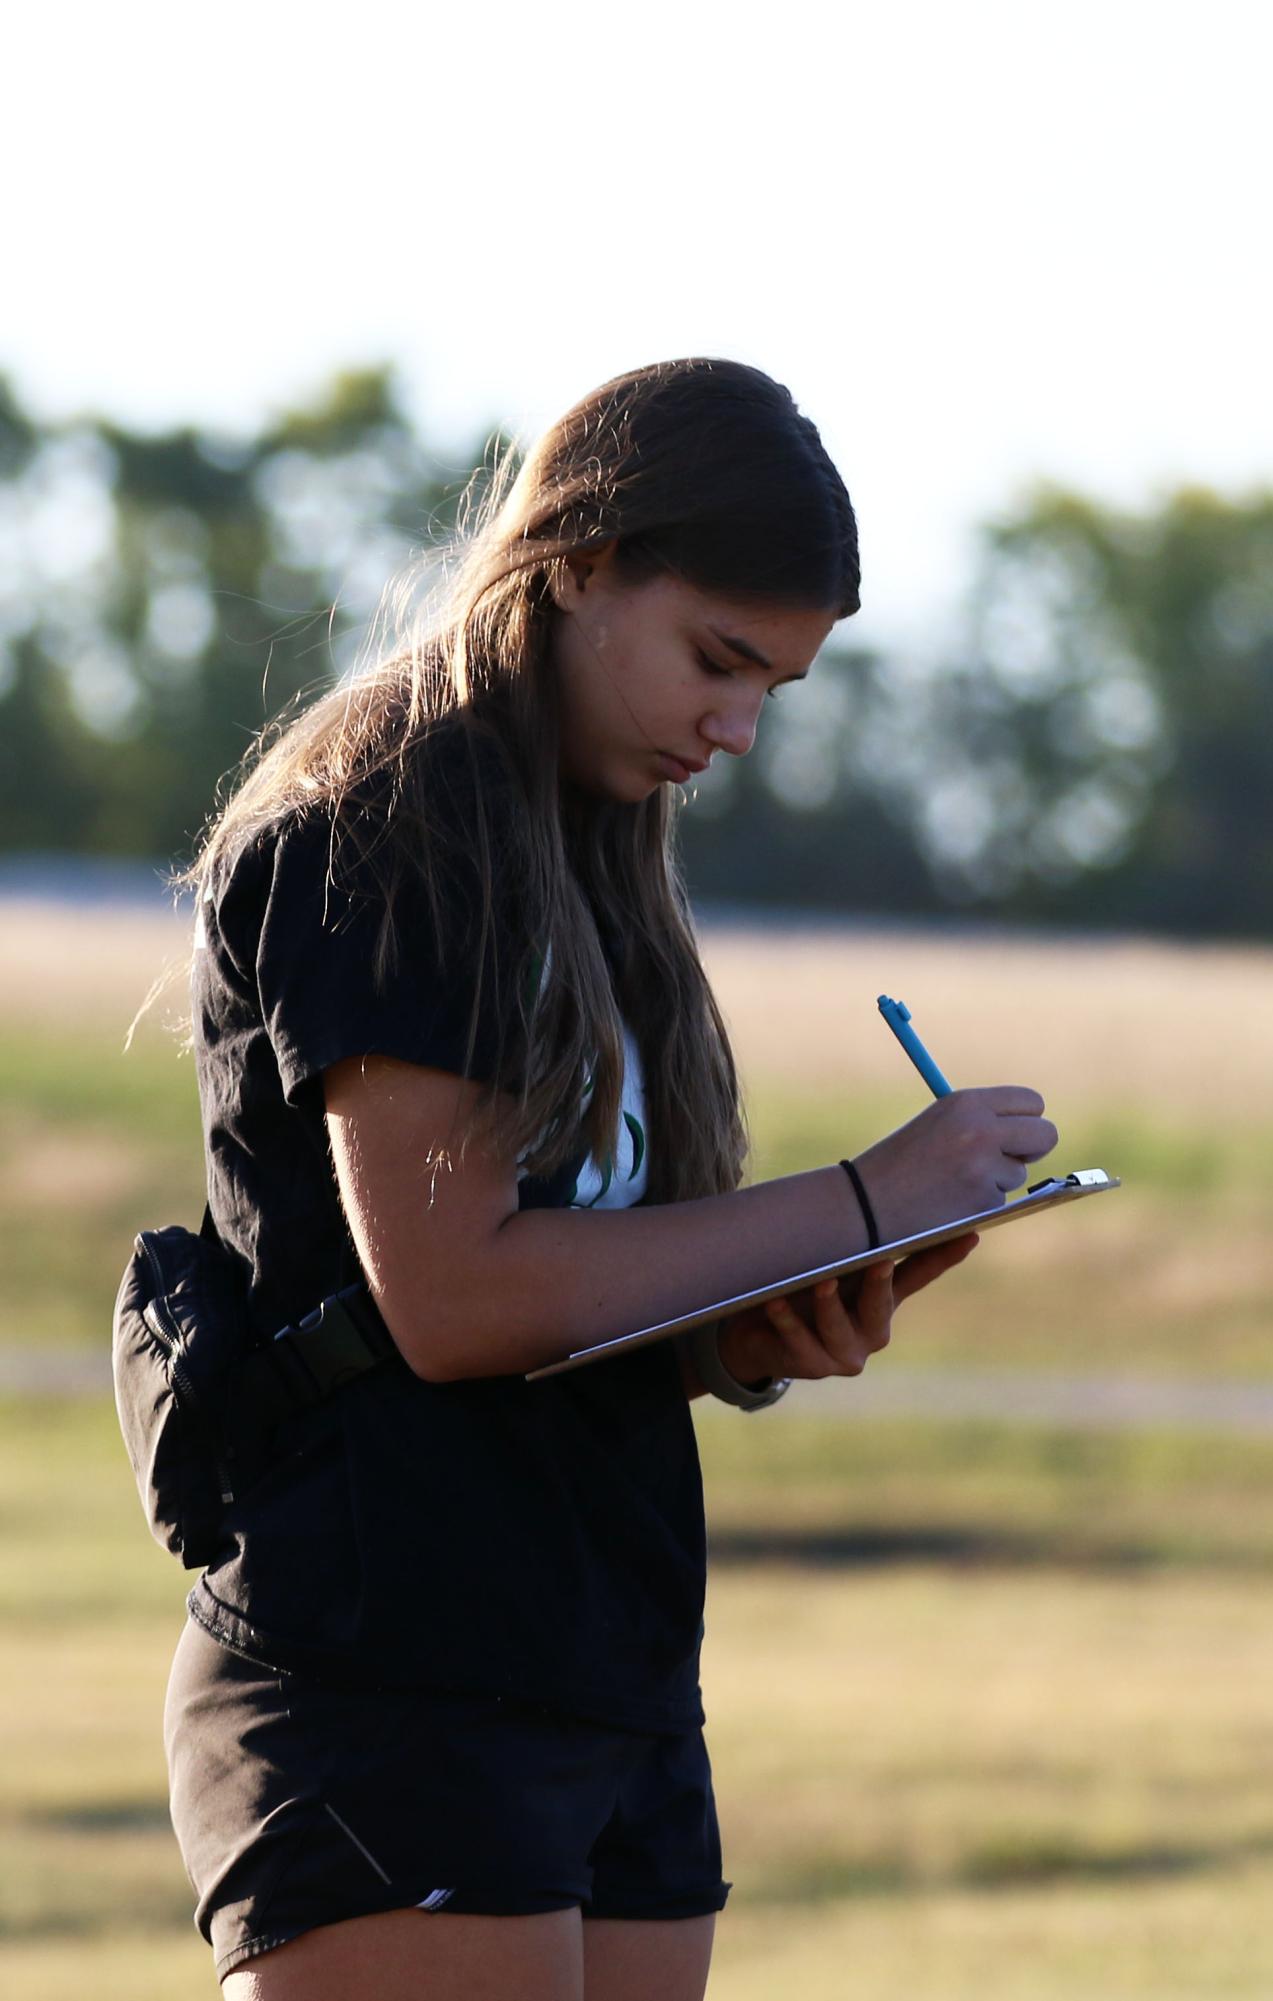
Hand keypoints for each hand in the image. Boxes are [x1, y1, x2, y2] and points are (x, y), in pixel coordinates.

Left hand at [716, 1232, 978, 1385]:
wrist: (765, 1336)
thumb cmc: (806, 1291)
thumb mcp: (834, 1266)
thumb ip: (852, 1244)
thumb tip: (873, 1192)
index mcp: (884, 1299)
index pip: (919, 1274)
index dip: (944, 1255)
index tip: (970, 1233)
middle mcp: (873, 1328)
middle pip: (881, 1302)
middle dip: (879, 1282)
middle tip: (878, 1260)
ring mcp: (847, 1352)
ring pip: (837, 1326)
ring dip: (828, 1303)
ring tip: (820, 1281)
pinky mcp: (815, 1366)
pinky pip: (800, 1341)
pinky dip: (787, 1320)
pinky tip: (776, 1303)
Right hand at [852, 1087, 1057, 1242]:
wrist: (867, 1202)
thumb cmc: (901, 1161)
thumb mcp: (940, 1122)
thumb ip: (983, 1120)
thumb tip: (1029, 1127)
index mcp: (967, 1102)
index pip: (1031, 1101)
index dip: (1028, 1119)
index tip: (1017, 1131)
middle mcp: (980, 1129)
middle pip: (1046, 1134)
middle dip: (1033, 1148)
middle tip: (1012, 1156)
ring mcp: (984, 1167)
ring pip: (1019, 1173)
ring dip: (997, 1180)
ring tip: (954, 1182)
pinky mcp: (983, 1201)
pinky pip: (1000, 1200)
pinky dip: (981, 1203)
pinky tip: (950, 1201)